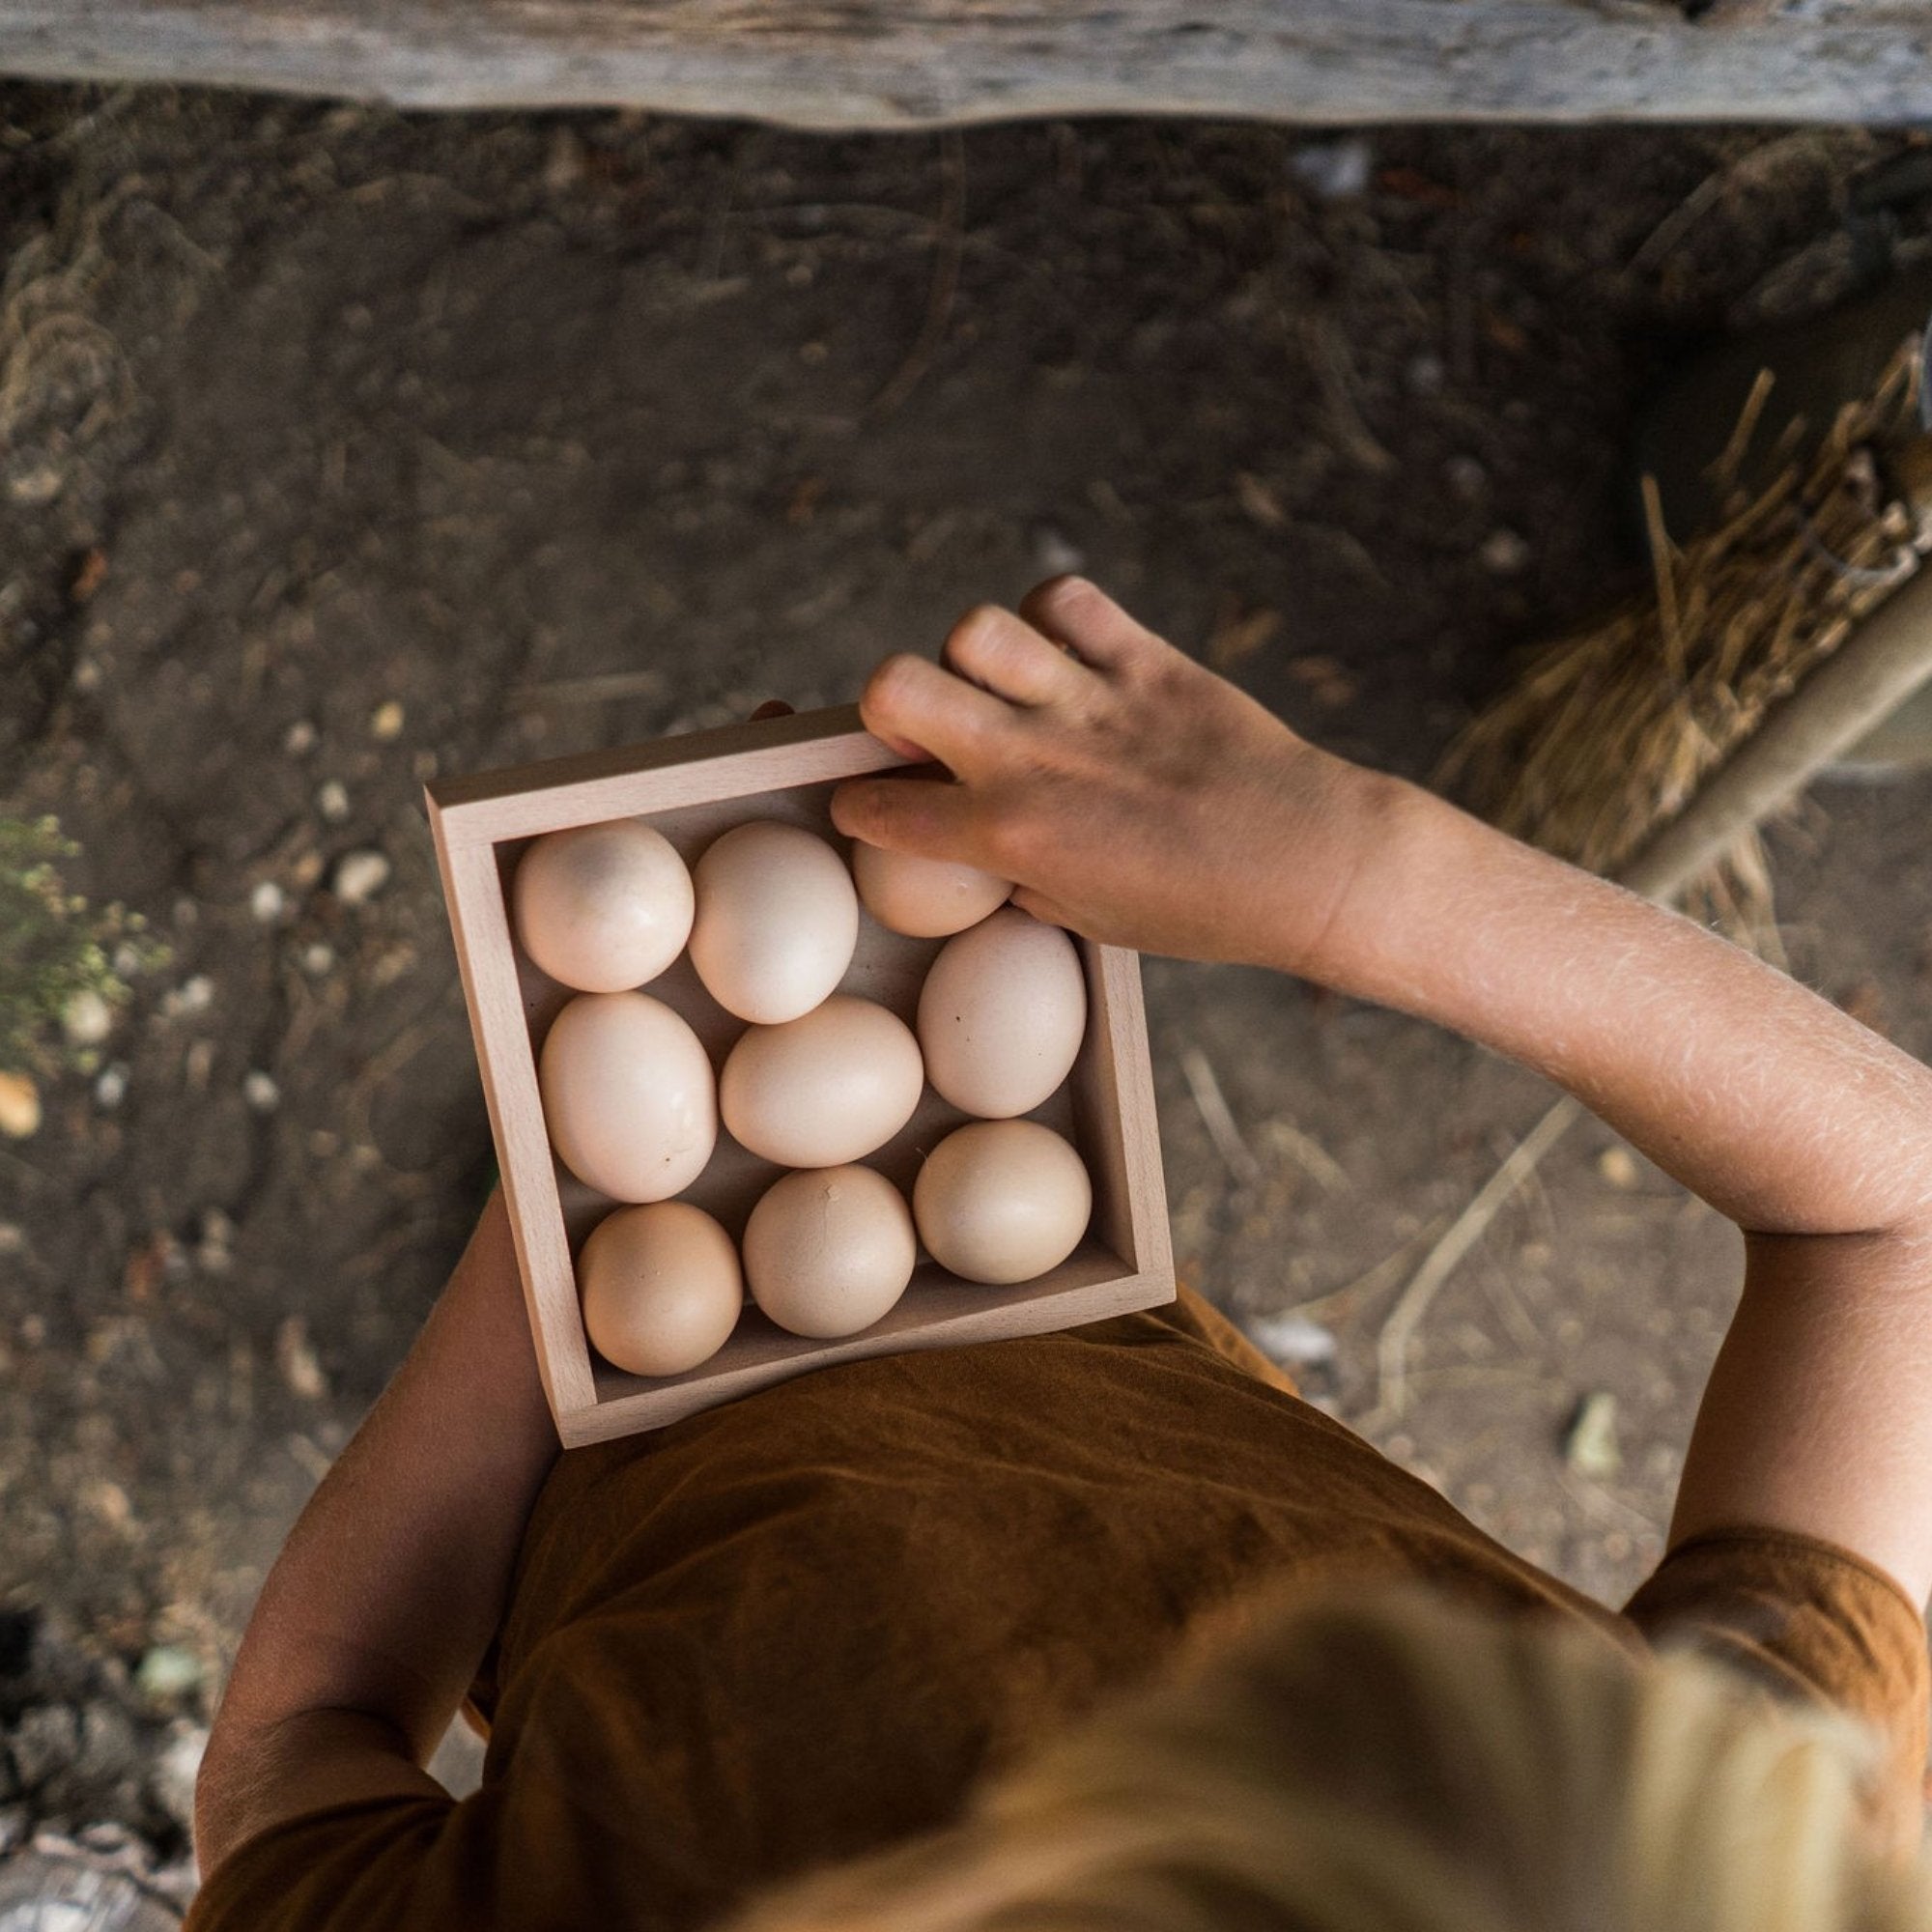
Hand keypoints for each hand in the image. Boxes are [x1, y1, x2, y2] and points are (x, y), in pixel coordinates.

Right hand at [830, 578, 1395, 975]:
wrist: (1311, 867)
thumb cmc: (1204, 912)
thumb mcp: (1092, 922)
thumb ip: (1023, 878)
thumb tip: (994, 853)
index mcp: (1011, 838)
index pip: (881, 806)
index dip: (863, 805)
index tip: (876, 801)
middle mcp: (1035, 760)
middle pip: (893, 685)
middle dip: (888, 705)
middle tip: (927, 729)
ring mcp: (1090, 703)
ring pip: (973, 629)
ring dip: (972, 656)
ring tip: (1006, 686)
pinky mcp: (1147, 661)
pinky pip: (1067, 599)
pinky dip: (1052, 615)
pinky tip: (1068, 651)